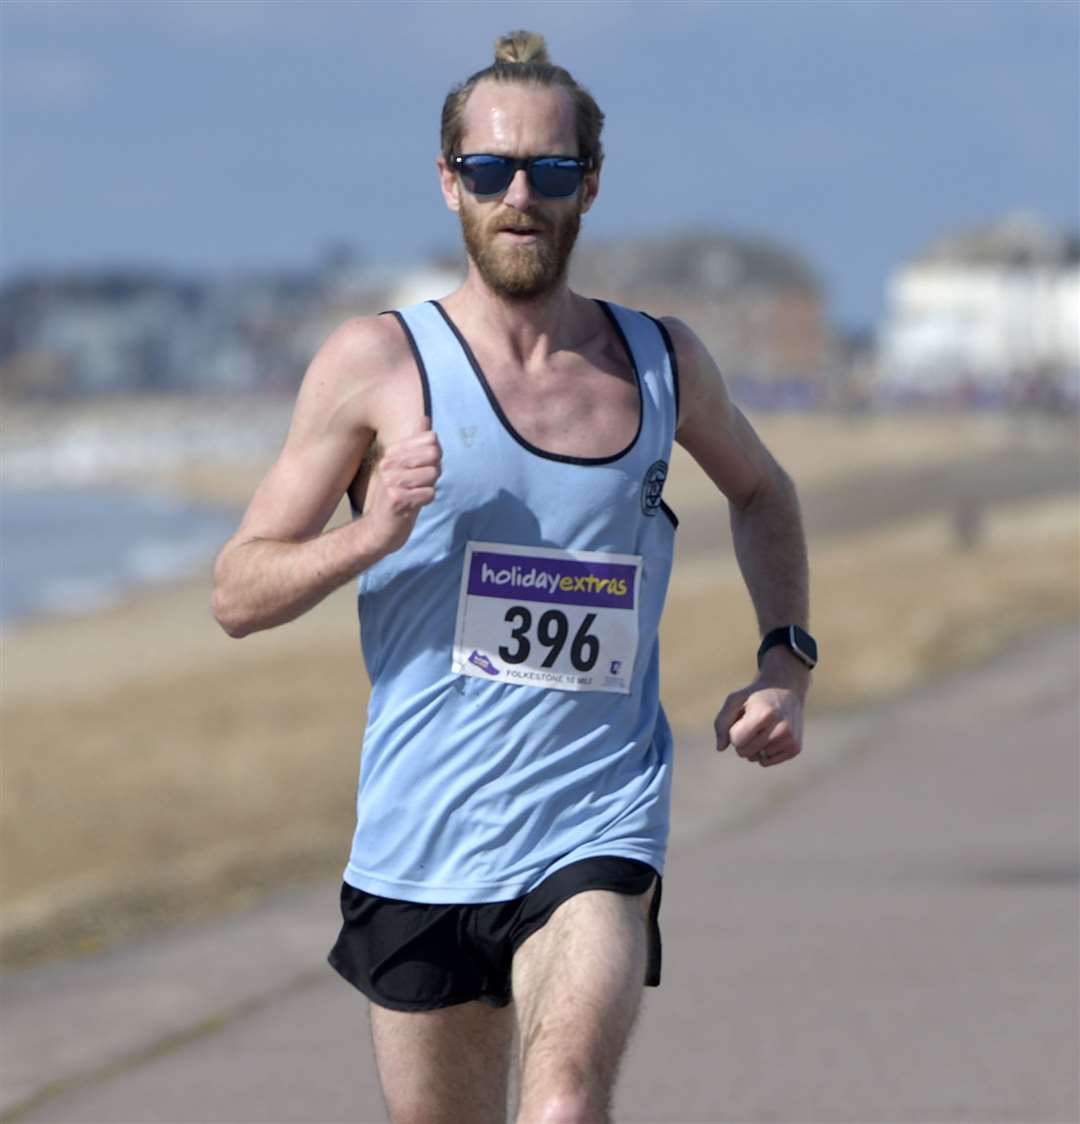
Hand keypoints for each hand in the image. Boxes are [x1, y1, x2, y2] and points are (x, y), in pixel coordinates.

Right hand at [361, 416, 441, 556]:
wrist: (379, 529)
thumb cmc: (398, 498)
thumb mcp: (407, 468)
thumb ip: (416, 444)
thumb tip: (424, 418)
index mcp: (393, 453)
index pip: (431, 439)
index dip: (435, 456)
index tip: (423, 469)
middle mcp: (389, 463)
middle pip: (434, 455)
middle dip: (435, 472)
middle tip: (420, 484)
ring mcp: (391, 480)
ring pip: (433, 474)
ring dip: (430, 487)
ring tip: (415, 494)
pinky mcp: (396, 498)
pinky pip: (429, 493)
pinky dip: (426, 500)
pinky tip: (412, 505)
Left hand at [714, 675, 804, 767]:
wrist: (786, 690)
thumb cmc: (755, 696)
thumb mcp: (735, 700)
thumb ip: (722, 722)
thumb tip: (720, 748)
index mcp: (765, 715)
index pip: (737, 740)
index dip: (734, 731)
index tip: (742, 719)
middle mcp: (781, 729)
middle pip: (744, 752)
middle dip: (742, 741)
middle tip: (752, 724)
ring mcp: (790, 740)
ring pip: (756, 758)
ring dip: (754, 746)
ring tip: (763, 727)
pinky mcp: (795, 748)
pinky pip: (767, 762)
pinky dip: (764, 753)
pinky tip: (770, 736)